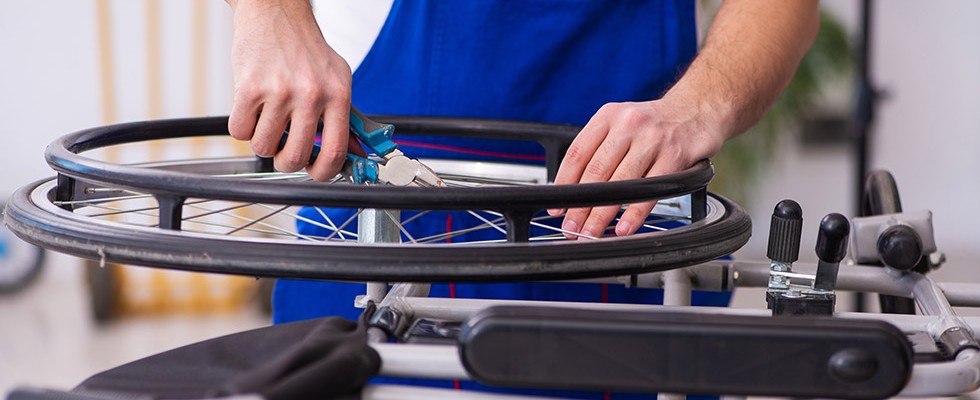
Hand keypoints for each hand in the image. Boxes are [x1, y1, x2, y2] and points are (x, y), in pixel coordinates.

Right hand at [226, 0, 353, 180]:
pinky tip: (252, 111)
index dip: (324, 172)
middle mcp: (311, 93)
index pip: (336, 150)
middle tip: (284, 151)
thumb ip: (346, 118)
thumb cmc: (307, 49)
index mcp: (337, 94)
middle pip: (295, 156)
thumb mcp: (337, 79)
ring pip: (263, 147)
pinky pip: (240, 131)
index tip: (315, 171)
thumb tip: (356, 154)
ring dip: (262, 142)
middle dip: (287, 162)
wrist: (276, 12)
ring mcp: (279, 91)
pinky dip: (242, 127)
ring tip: (268, 122)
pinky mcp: (249, 87)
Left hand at [550, 95, 726, 237]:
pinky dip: (634, 213)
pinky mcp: (675, 156)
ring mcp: (652, 140)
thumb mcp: (622, 122)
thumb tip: (573, 187)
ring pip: (621, 183)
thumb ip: (600, 148)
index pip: (578, 153)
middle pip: (596, 172)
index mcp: (608, 116)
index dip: (564, 183)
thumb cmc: (656, 123)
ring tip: (591, 233)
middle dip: (580, 205)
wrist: (699, 108)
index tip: (558, 207)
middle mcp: (628, 125)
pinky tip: (624, 228)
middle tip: (571, 228)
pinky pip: (650, 191)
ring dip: (602, 214)